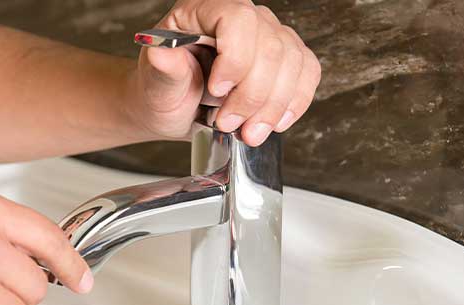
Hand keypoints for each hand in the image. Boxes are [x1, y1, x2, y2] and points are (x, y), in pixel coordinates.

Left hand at [127, 0, 321, 145]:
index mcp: (205, 9)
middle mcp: (242, 16)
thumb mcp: (155, 84)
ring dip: (274, 107)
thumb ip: (164, 69)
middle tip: (228, 124)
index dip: (235, 59)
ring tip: (249, 133)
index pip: (238, 19)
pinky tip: (275, 122)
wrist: (175, 109)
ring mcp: (268, 35)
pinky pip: (308, 72)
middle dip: (253, 96)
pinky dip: (295, 102)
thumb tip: (162, 54)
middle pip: (271, 46)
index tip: (217, 91)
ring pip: (293, 63)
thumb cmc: (164, 91)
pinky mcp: (285, 60)